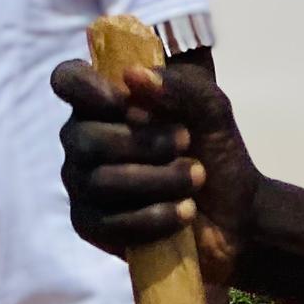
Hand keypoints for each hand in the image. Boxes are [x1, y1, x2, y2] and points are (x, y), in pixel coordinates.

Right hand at [53, 56, 259, 297]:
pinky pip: (110, 223)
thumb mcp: (210, 109)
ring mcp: (84, 185)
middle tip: (186, 142)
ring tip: (195, 178)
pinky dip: (152, 217)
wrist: (235, 216)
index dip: (89, 89)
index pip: (68, 81)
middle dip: (142, 143)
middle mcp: (84, 141)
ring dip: (157, 180)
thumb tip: (134, 77)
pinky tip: (184, 212)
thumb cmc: (216, 154)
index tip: (124, 100)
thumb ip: (180, 85)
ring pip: (100, 181)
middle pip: (85, 138)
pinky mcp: (93, 226)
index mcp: (104, 103)